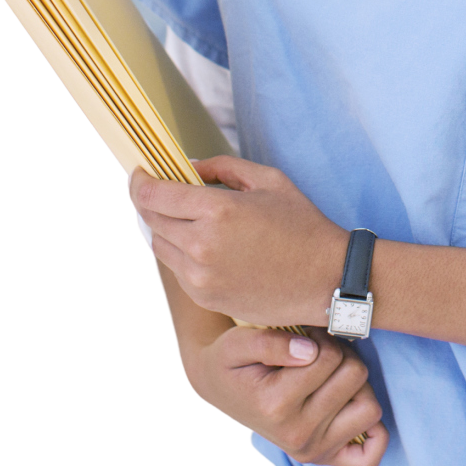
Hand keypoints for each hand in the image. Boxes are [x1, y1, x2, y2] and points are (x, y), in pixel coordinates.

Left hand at [131, 159, 349, 328]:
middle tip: (155, 190)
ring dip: (163, 229)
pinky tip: (199, 243)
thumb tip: (188, 167)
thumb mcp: (268, 180)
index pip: (153, 196)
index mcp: (218, 210)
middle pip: (151, 220)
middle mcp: (202, 245)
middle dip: (148, 202)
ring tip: (180, 216)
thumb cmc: (302, 225)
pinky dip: (179, 253)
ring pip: (160, 247)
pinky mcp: (206, 299)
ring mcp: (201, 277)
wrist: (327, 279)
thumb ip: (222, 168)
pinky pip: (177, 270)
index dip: (139, 182)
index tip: (139, 173)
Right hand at [187, 321, 387, 465]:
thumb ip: (271, 342)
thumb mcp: (238, 342)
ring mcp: (313, 450)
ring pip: (370, 407)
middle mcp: (297, 435)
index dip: (321, 336)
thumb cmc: (233, 362)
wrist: (221, 389)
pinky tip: (350, 407)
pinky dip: (373, 432)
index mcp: (276, 406)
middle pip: (355, 376)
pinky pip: (370, 454)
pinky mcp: (325, 458)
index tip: (304, 338)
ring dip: (357, 385)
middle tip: (318, 355)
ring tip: (332, 376)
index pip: (329, 356)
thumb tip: (310, 351)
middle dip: (340, 355)